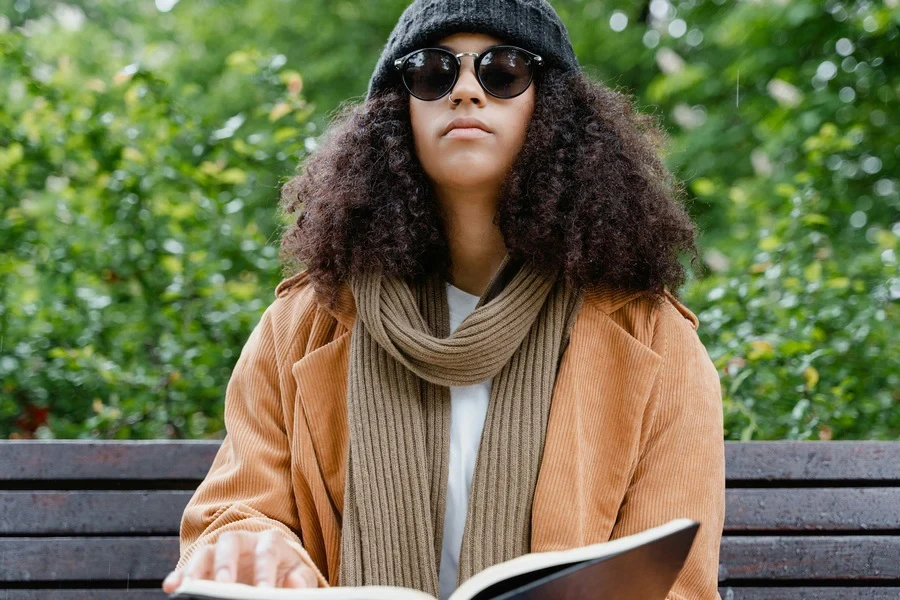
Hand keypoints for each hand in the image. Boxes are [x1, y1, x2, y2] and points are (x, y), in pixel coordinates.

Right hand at [161, 530, 319, 592]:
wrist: (275, 569)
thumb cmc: (287, 574)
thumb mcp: (299, 575)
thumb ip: (301, 579)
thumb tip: (294, 582)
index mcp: (270, 541)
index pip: (266, 551)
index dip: (264, 571)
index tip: (263, 592)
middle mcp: (244, 541)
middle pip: (231, 541)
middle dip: (226, 563)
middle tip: (224, 586)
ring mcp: (222, 551)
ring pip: (206, 551)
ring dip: (197, 568)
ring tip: (190, 588)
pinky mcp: (205, 565)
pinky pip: (190, 565)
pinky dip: (180, 574)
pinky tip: (172, 587)